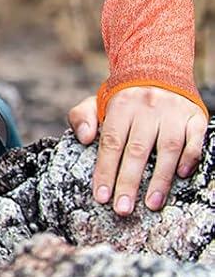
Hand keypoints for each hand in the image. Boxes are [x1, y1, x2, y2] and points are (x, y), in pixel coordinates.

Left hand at [68, 84, 208, 214]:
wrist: (159, 67)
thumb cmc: (125, 96)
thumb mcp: (98, 100)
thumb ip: (82, 116)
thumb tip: (84, 138)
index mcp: (120, 104)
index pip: (111, 142)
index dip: (105, 170)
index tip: (101, 196)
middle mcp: (146, 107)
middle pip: (136, 150)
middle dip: (128, 181)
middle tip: (122, 208)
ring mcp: (172, 112)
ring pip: (166, 148)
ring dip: (159, 179)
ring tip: (151, 205)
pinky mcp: (194, 117)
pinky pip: (194, 140)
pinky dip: (189, 157)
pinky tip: (181, 176)